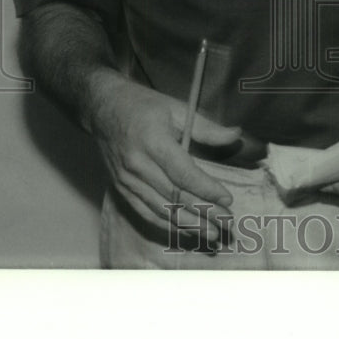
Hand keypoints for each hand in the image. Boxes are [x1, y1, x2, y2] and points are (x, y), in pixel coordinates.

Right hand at [89, 69, 240, 242]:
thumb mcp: (176, 107)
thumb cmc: (142, 105)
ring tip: (211, 234)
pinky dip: (166, 224)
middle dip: (203, 212)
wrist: (102, 108)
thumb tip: (236, 135)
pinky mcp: (120, 188)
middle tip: (227, 223)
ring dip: (187, 224)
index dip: (206, 189)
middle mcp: (137, 164)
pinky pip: (145, 212)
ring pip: (160, 209)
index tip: (228, 199)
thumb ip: (206, 127)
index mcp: (152, 141)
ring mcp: (126, 179)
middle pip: (174, 195)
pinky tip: (185, 231)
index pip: (183, 173)